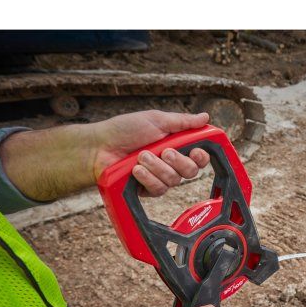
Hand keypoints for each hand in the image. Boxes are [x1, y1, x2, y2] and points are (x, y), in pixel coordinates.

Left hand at [90, 110, 212, 195]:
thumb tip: (205, 117)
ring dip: (157, 167)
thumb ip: (182, 121)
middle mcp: (170, 163)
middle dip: (178, 162)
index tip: (195, 151)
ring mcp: (160, 177)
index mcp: (176, 144)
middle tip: (164, 152)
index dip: (201, 157)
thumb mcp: (156, 120)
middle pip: (191, 171)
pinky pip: (159, 189)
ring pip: (174, 180)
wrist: (100, 148)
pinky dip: (148, 178)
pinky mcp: (148, 189)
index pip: (199, 157)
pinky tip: (136, 170)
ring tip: (141, 156)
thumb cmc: (124, 130)